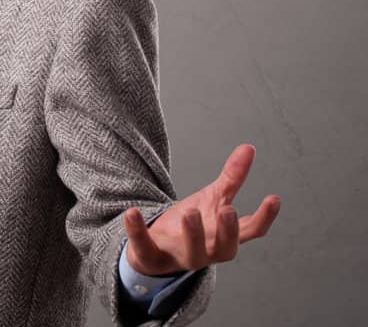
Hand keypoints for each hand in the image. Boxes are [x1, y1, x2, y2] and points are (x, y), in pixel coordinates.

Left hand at [122, 143, 281, 276]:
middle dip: (227, 231)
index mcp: (225, 237)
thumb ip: (232, 178)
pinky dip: (137, 230)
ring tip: (189, 211)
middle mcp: (209, 251)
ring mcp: (181, 256)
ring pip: (193, 254)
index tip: (273, 197)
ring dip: (192, 233)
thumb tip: (248, 148)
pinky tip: (132, 212)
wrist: (160, 249)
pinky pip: (145, 246)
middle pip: (225, 248)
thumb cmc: (195, 224)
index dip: (264, 217)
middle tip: (227, 209)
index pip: (251, 231)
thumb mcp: (213, 198)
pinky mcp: (152, 256)